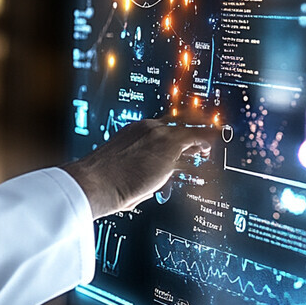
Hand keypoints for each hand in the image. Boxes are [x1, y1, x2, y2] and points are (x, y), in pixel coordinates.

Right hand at [63, 120, 214, 218]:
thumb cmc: (102, 182)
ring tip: (208, 147)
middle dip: (191, 128)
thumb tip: (149, 181)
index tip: (181, 142)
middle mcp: (147, 127)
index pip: (161, 128)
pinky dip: (205, 142)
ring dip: (199, 138)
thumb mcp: (122, 168)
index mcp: (133, 131)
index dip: (174, 134)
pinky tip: (209, 149)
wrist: (96, 181)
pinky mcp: (169, 145)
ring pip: (188, 128)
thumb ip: (138, 168)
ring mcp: (158, 134)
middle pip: (177, 122)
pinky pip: (195, 138)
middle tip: (201, 136)